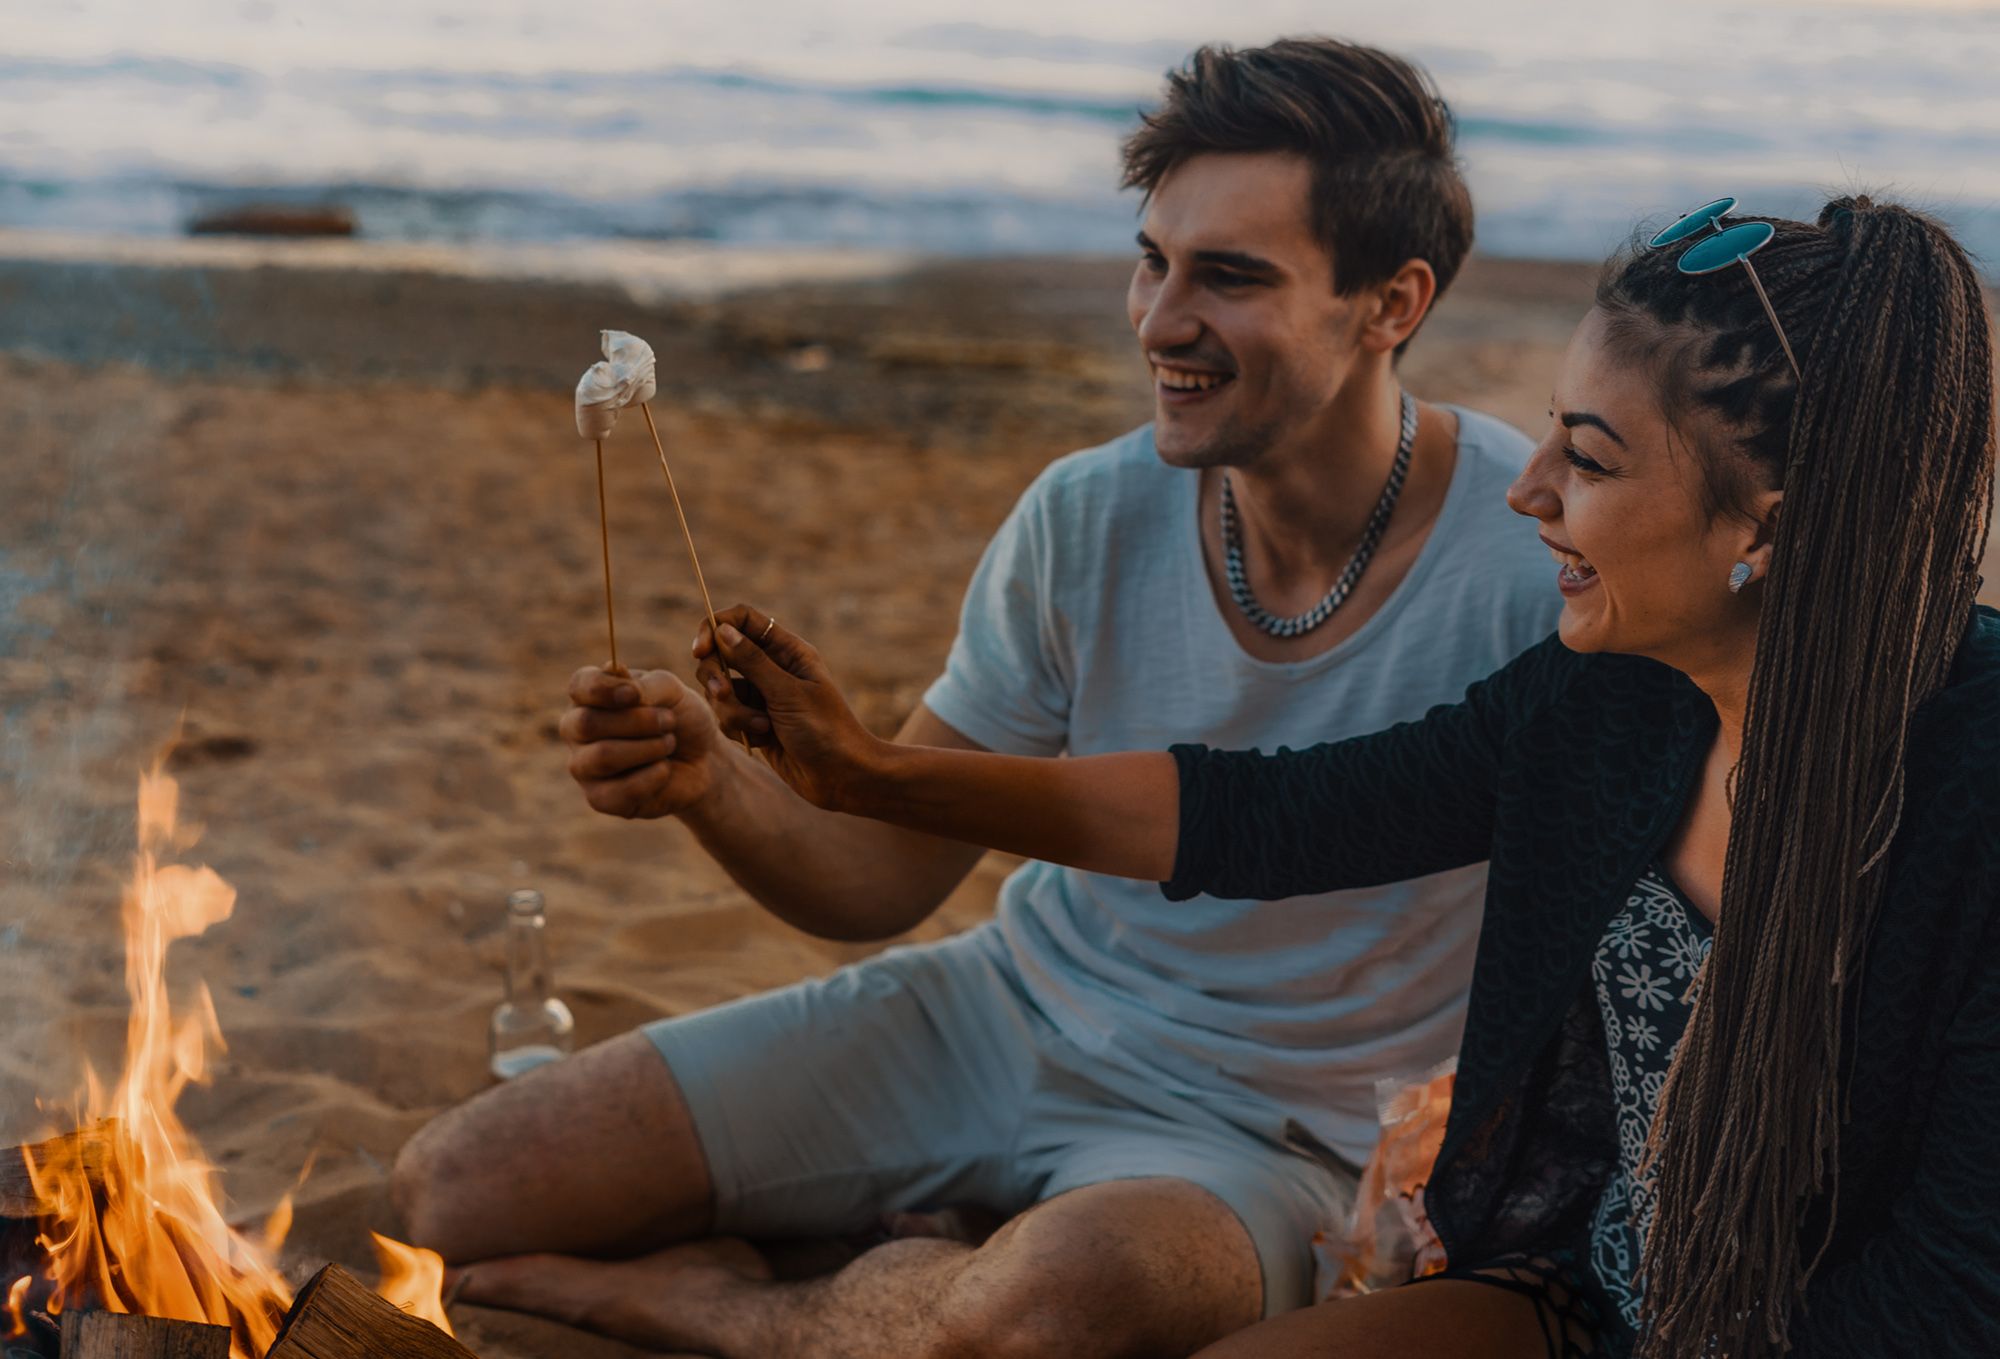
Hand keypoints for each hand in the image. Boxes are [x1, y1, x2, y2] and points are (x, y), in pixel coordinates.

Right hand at [561, 664, 726, 818]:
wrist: (704, 761)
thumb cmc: (681, 719)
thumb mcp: (671, 691)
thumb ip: (645, 685)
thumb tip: (620, 687)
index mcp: (589, 696)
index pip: (580, 685)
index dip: (604, 689)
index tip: (635, 694)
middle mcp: (577, 730)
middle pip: (587, 723)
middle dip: (639, 721)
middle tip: (669, 721)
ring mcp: (584, 766)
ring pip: (603, 757)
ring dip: (649, 748)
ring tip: (668, 744)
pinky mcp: (599, 798)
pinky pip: (621, 790)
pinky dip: (654, 776)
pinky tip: (664, 770)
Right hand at [693, 605, 881, 811]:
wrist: (842, 777)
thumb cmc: (825, 731)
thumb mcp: (788, 693)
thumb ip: (752, 662)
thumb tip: (721, 630)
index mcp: (788, 651)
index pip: (742, 620)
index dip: (716, 628)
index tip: (700, 651)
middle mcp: (773, 668)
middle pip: (721, 654)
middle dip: (715, 675)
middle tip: (723, 694)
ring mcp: (762, 696)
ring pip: (720, 690)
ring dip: (732, 710)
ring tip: (760, 728)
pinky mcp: (755, 722)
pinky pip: (727, 716)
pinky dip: (738, 728)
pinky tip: (763, 740)